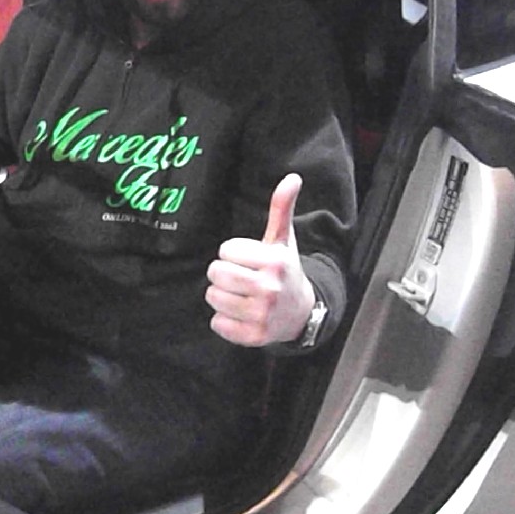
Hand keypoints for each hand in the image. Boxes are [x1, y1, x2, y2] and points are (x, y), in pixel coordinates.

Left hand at [205, 173, 316, 346]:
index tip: (246, 259)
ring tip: (238, 295)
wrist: (301, 314)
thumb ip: (281, 208)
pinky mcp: (254, 336)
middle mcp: (270, 288)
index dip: (232, 253)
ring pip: (213, 298)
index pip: (225, 250)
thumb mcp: (282, 240)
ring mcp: (262, 314)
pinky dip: (223, 320)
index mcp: (275, 262)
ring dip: (220, 296)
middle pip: (216, 273)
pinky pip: (217, 323)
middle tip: (238, 277)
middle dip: (222, 274)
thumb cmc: (284, 271)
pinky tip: (240, 314)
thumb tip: (292, 177)